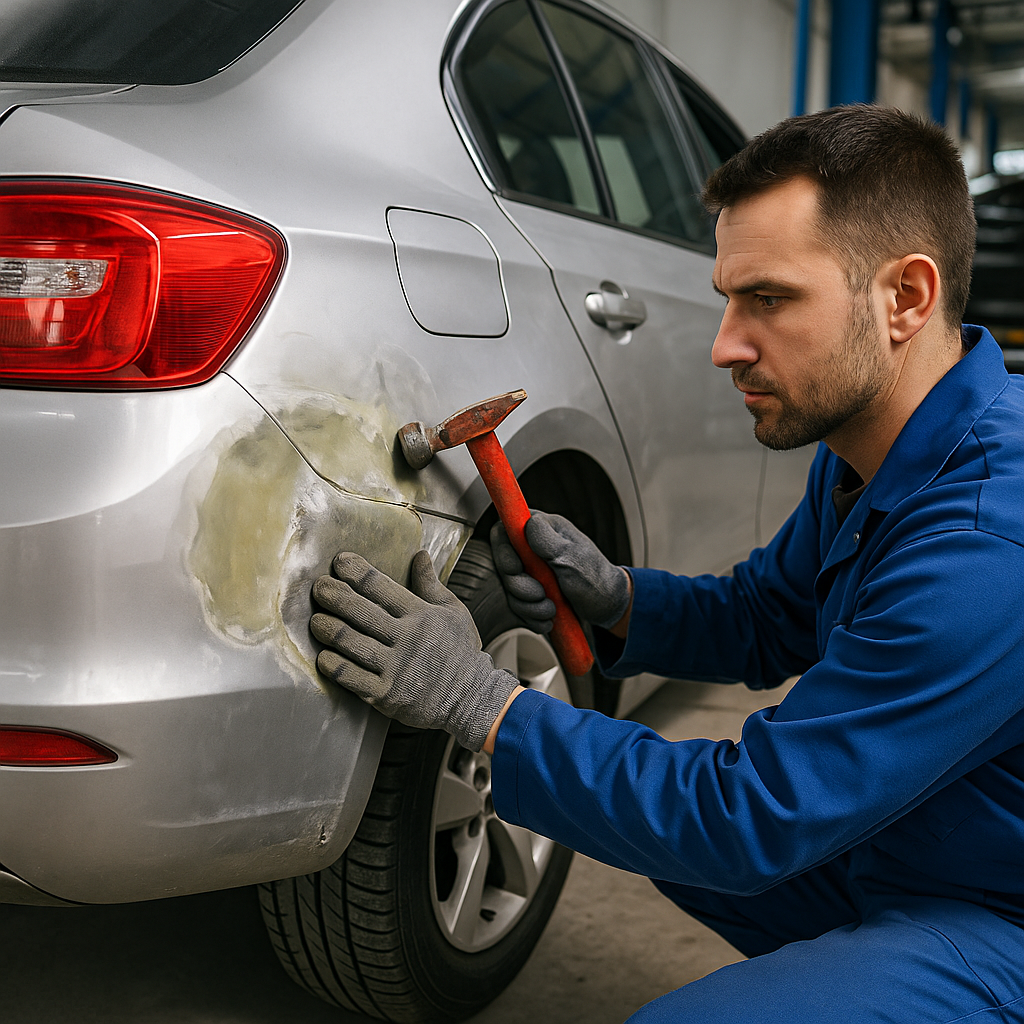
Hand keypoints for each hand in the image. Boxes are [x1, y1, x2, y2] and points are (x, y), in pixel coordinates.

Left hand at [310, 550, 517, 751]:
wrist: (472, 698)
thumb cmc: (461, 653)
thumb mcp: (454, 612)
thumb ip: (431, 584)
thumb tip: (419, 556)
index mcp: (421, 615)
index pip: (382, 586)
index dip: (357, 571)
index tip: (340, 562)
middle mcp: (406, 638)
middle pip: (360, 611)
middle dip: (335, 595)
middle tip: (319, 587)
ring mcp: (395, 668)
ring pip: (350, 643)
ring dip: (328, 628)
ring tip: (316, 620)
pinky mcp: (386, 694)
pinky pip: (350, 677)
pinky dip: (333, 664)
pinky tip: (323, 655)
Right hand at [490, 512, 631, 631]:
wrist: (605, 606)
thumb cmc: (596, 578)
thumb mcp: (573, 558)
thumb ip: (548, 541)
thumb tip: (529, 522)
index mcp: (542, 530)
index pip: (505, 530)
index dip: (504, 550)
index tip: (516, 567)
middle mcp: (532, 548)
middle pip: (504, 564)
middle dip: (519, 585)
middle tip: (540, 594)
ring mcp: (530, 570)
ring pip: (509, 588)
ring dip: (528, 605)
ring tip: (551, 608)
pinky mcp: (529, 591)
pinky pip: (517, 604)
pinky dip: (530, 615)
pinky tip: (548, 617)